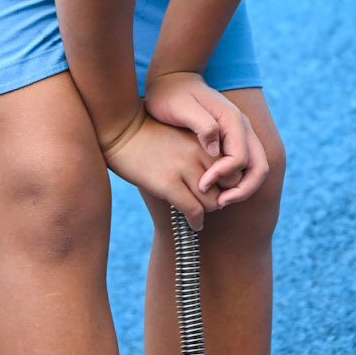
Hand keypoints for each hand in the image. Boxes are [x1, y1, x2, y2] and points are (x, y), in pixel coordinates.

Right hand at [99, 109, 220, 229]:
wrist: (121, 130)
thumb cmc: (150, 135)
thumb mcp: (184, 135)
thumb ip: (202, 150)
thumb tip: (215, 178)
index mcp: (205, 140)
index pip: (234, 169)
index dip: (229, 183)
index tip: (219, 190)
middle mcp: (199, 152)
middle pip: (228, 187)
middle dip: (221, 198)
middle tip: (209, 203)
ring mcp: (184, 167)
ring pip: (213, 202)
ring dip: (207, 211)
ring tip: (199, 212)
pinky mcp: (167, 182)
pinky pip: (193, 210)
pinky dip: (196, 221)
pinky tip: (193, 224)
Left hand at [144, 71, 268, 207]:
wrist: (171, 80)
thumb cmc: (171, 94)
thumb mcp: (181, 107)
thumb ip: (202, 126)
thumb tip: (215, 150)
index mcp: (233, 119)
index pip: (240, 158)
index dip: (223, 176)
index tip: (201, 184)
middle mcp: (243, 127)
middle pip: (258, 167)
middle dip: (242, 190)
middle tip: (219, 203)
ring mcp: (240, 134)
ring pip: (255, 169)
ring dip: (241, 188)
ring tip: (218, 200)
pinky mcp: (232, 140)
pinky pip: (244, 166)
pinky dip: (236, 182)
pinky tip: (216, 189)